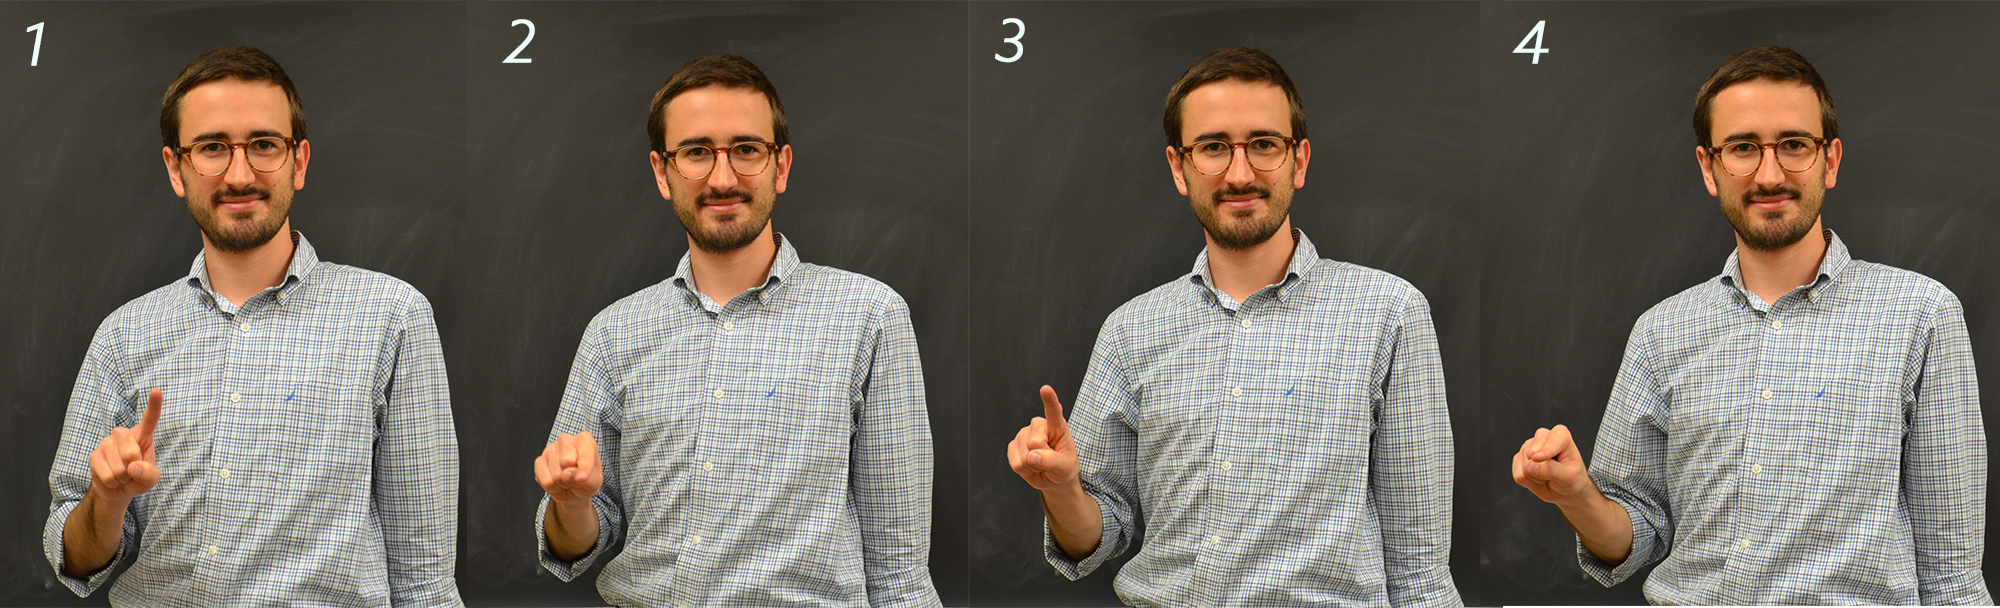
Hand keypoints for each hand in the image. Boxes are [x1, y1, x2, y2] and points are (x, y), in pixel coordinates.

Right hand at [89, 388, 162, 504]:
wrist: (118, 489)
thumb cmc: (138, 478)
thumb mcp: (151, 478)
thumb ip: (149, 473)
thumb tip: (133, 467)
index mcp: (142, 435)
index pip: (149, 419)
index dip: (154, 405)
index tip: (157, 390)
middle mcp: (123, 434)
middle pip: (131, 453)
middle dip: (134, 469)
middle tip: (132, 471)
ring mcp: (106, 443)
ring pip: (119, 468)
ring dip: (123, 478)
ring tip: (122, 475)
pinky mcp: (94, 455)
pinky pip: (107, 475)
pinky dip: (112, 482)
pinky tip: (111, 478)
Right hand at [535, 432, 601, 505]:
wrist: (573, 490)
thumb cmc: (587, 481)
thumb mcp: (595, 483)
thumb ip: (587, 479)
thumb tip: (565, 474)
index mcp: (585, 440)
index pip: (584, 453)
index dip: (584, 468)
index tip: (582, 478)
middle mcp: (566, 440)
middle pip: (567, 462)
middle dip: (572, 477)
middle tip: (576, 477)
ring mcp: (551, 449)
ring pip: (556, 475)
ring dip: (563, 484)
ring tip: (567, 479)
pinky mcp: (539, 460)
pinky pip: (546, 481)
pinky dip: (553, 487)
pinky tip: (557, 482)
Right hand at [1007, 386, 1079, 491]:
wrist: (1054, 478)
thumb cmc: (1064, 467)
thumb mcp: (1066, 466)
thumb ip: (1052, 460)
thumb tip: (1032, 456)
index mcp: (1056, 426)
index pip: (1053, 412)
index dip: (1049, 400)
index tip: (1045, 389)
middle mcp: (1038, 427)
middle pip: (1035, 443)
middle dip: (1042, 458)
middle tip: (1049, 462)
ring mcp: (1024, 435)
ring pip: (1024, 456)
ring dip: (1033, 466)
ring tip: (1041, 464)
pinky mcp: (1013, 446)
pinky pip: (1015, 463)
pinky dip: (1025, 470)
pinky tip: (1031, 466)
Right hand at [1512, 424, 1596, 506]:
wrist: (1565, 491)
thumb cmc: (1572, 479)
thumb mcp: (1568, 476)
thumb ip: (1551, 470)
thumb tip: (1529, 466)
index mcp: (1561, 435)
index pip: (1552, 439)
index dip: (1545, 450)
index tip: (1538, 458)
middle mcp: (1543, 437)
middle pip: (1532, 452)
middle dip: (1541, 469)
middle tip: (1555, 475)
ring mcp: (1528, 447)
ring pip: (1524, 465)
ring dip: (1536, 478)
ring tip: (1547, 477)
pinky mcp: (1519, 459)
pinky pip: (1518, 475)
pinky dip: (1528, 482)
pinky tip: (1537, 479)